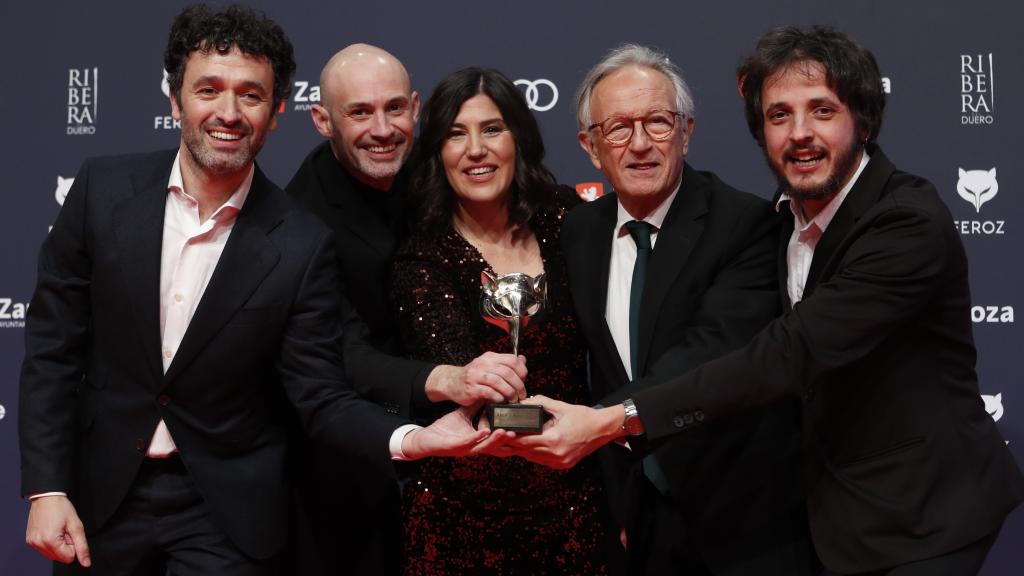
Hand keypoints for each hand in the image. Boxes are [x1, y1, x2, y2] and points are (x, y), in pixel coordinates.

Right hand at [25, 495, 90, 566]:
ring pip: (52, 555)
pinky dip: (50, 543)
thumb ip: (82, 546)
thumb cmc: (61, 507)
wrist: (46, 496)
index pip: (69, 557)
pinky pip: (44, 549)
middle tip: (64, 530)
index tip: (70, 533)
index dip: (73, 545)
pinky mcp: (30, 540)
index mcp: (50, 541)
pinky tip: (51, 530)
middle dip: (66, 546)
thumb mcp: (76, 526)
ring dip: (58, 545)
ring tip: (58, 529)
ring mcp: (33, 543)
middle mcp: (39, 544)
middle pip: (60, 557)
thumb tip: (86, 563)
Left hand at [402, 404, 514, 458]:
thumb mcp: (463, 415)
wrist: (425, 438)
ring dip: (496, 439)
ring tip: (507, 431)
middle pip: (496, 444)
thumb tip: (487, 392)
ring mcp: (466, 448)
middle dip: (508, 439)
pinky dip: (477, 437)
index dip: (509, 433)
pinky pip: (469, 442)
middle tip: (520, 431)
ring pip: (485, 445)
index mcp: (478, 439)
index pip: (497, 437)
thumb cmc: (445, 429)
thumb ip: (475, 406)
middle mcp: (475, 446)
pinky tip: (484, 431)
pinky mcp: (456, 447)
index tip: (522, 425)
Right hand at [425, 352, 527, 404]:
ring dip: (510, 393)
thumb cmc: (473, 376)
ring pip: (499, 382)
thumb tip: (523, 360)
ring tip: (513, 399)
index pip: (512, 360)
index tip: (524, 381)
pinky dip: (498, 398)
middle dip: (518, 385)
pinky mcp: (471, 388)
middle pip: (507, 372)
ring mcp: (476, 376)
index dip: (522, 371)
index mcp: (489, 357)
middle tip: (521, 394)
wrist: (450, 382)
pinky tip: (501, 401)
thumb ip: (505, 364)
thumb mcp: (489, 366)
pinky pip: (490, 393)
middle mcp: (482, 364)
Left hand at [506, 395, 624, 468]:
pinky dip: (536, 453)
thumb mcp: (561, 407)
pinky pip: (543, 461)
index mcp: (554, 440)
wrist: (602, 429)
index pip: (525, 441)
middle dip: (515, 443)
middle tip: (505, 435)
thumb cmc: (583, 417)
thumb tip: (525, 402)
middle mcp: (556, 454)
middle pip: (526, 451)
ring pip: (533, 458)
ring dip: (524, 449)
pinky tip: (533, 444)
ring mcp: (560, 462)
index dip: (512, 437)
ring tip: (516, 439)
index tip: (503, 431)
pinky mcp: (563, 465)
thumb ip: (541, 403)